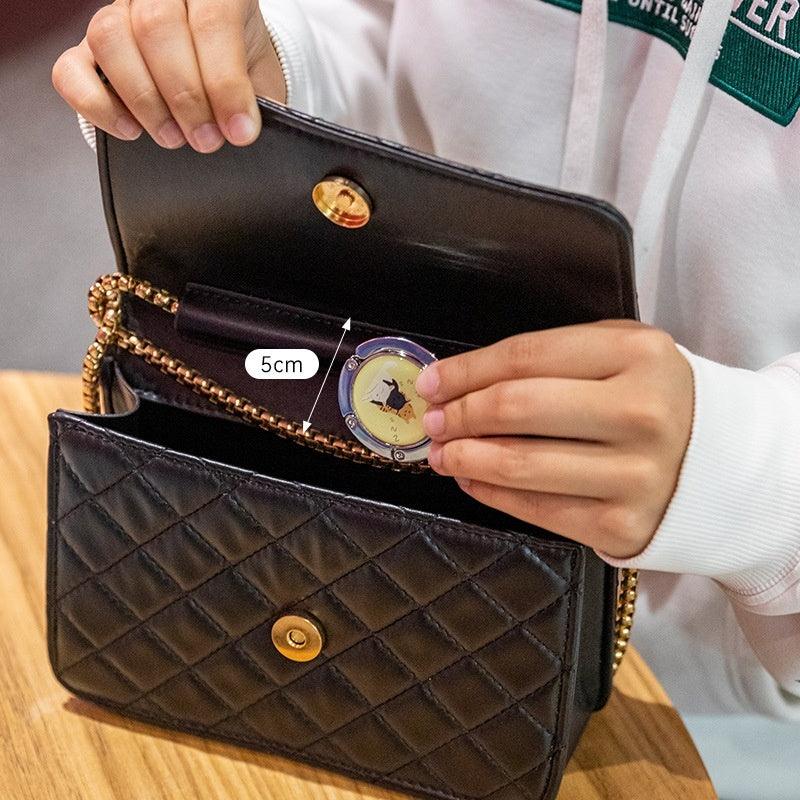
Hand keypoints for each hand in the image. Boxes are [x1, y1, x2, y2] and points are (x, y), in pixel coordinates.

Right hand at [52, 0, 284, 151]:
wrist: (217, 77)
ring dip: (144, 100)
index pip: (212, 20)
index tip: (239, 131)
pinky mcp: (84, 51)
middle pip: (157, 27)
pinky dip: (96, 106)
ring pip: (110, 39)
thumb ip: (258, 98)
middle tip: (205, 140)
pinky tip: (130, 130)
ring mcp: (116, 17)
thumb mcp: (262, 81)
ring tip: (173, 137)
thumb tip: (247, 128)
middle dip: (186, 96)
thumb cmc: (241, 74)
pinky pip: (70, 70)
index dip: (225, 82)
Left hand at [416, 320, 693, 557]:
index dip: (467, 371)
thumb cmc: (651, 398)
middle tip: (432, 420)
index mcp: (639, 355)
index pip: (526, 357)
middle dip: (459, 414)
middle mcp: (641, 413)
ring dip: (465, 457)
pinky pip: (538, 509)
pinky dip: (491, 494)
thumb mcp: (618, 354)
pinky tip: (472, 479)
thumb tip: (461, 382)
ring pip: (520, 464)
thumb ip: (549, 358)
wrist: (717, 463)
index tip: (432, 381)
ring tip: (442, 452)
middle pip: (517, 409)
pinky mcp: (623, 525)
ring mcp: (635, 475)